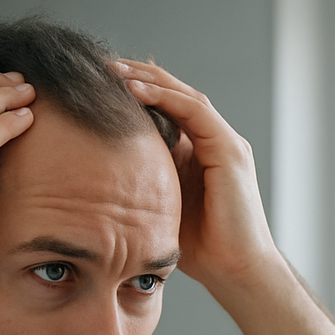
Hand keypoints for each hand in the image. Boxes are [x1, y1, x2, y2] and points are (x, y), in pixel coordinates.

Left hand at [118, 60, 280, 289]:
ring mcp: (225, 143)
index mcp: (200, 150)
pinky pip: (195, 112)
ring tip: (114, 70)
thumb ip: (144, 179)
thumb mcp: (161, 204)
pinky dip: (165, 98)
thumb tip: (99, 170)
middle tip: (101, 64)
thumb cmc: (200, 247)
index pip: (167, 106)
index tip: (100, 83)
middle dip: (139, 75)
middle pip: (175, 93)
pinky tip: (135, 92)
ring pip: (185, 95)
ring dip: (148, 79)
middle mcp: (214, 140)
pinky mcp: (229, 151)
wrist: (235, 270)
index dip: (136, 90)